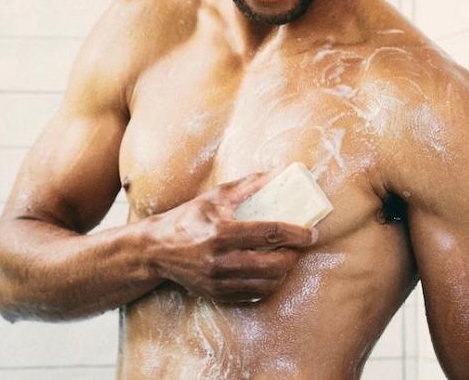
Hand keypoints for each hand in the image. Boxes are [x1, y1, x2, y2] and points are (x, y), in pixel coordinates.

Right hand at [143, 171, 318, 302]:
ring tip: (286, 258)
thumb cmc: (188, 218)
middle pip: (273, 264)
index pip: (269, 234)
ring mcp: (218, 281)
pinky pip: (253, 295)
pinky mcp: (217, 295)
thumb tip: (278, 173)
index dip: (296, 233)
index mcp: (221, 232)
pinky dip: (267, 284)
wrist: (157, 249)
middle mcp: (220, 260)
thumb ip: (248, 186)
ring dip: (283, 271)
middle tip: (299, 245)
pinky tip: (269, 271)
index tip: (311, 233)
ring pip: (266, 284)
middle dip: (293, 255)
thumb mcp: (215, 197)